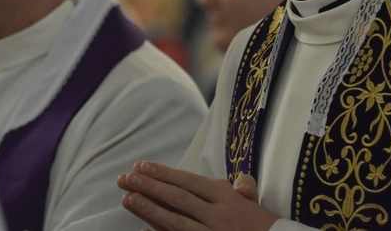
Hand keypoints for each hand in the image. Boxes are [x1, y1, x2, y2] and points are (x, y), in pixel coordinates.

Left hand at [118, 161, 280, 230]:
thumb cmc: (263, 226)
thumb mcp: (254, 203)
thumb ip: (243, 188)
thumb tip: (239, 181)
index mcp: (227, 197)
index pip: (189, 181)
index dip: (165, 173)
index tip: (143, 165)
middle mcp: (217, 214)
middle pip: (178, 198)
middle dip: (150, 186)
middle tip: (126, 177)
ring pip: (176, 221)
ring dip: (150, 209)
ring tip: (128, 198)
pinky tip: (145, 228)